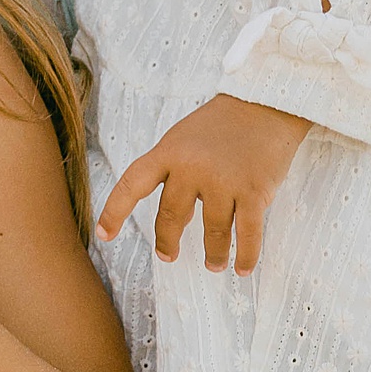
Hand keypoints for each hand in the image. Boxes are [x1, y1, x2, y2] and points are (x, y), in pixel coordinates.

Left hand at [96, 95, 311, 273]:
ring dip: (213, 254)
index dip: (114, 212)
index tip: (103, 235)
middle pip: (171, 216)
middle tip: (167, 256)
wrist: (267, 104)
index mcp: (169, 152)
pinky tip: (242, 268)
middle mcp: (191, 168)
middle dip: (167, 242)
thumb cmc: (223, 123)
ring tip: (214, 265)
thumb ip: (175, 173)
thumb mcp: (184, 138)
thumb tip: (179, 218)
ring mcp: (223, 181)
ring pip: (213, 232)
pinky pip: (247, 235)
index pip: (132, 185)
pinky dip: (245, 255)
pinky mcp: (254, 191)